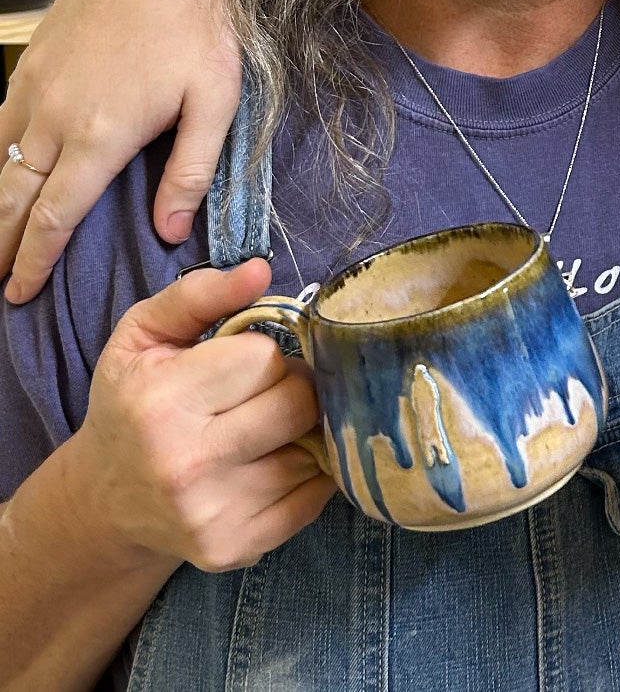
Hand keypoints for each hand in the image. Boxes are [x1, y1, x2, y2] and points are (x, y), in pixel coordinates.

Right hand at [0, 0, 240, 301]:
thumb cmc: (203, 25)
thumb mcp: (216, 104)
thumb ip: (189, 173)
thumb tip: (167, 231)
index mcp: (98, 138)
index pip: (53, 218)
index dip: (33, 261)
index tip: (18, 294)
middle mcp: (54, 116)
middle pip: (11, 197)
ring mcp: (36, 83)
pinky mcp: (33, 56)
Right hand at [66, 259, 333, 573]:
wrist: (105, 499)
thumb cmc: (133, 403)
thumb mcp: (144, 336)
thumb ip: (199, 294)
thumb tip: (260, 269)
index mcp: (162, 403)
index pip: (267, 357)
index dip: (265, 353)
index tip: (243, 363)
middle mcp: (187, 465)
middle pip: (300, 404)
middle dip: (293, 388)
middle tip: (266, 393)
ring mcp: (214, 514)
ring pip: (313, 448)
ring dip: (302, 432)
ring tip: (265, 428)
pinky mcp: (236, 548)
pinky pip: (315, 495)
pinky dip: (309, 473)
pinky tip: (272, 462)